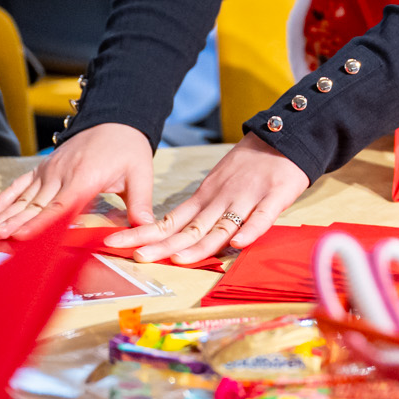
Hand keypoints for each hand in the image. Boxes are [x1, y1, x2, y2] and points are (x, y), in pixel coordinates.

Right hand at [0, 122, 152, 239]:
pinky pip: (19, 185)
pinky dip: (3, 199)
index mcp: (85, 178)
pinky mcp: (43, 168)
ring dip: (5, 215)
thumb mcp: (140, 174)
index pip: (59, 207)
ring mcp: (49, 171)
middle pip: (35, 206)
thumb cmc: (128, 148)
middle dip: (15, 224)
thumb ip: (140, 204)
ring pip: (24, 198)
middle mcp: (62, 174)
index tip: (21, 237)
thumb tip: (146, 229)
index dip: (39, 224)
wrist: (116, 119)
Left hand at [108, 133, 310, 264]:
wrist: (281, 139)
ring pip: (222, 225)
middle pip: (190, 229)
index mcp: (204, 198)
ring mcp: (247, 198)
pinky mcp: (275, 196)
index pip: (170, 221)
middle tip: (138, 257)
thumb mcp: (215, 186)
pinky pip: (262, 216)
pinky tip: (239, 242)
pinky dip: (251, 229)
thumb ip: (198, 212)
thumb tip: (169, 237)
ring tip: (180, 259)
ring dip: (201, 244)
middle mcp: (221, 200)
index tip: (118, 244)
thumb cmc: (247, 168)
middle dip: (163, 245)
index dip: (145, 235)